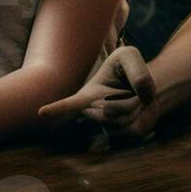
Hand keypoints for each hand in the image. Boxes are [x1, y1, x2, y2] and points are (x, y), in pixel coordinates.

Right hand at [36, 45, 158, 140]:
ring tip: (134, 96)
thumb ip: (138, 72)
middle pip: (116, 110)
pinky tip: (142, 107)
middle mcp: (94, 114)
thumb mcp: (130, 57)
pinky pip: (140, 126)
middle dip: (131, 96)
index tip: (41, 113)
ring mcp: (108, 127)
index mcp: (88, 95)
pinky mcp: (124, 134)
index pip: (71, 104)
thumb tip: (143, 97)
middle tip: (130, 87)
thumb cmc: (127, 68)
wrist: (140, 86)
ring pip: (129, 118)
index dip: (57, 109)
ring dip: (141, 102)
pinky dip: (148, 111)